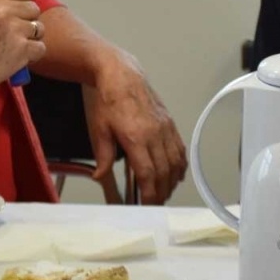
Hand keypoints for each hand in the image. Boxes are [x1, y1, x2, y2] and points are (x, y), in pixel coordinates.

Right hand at [0, 0, 44, 93]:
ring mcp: (15, 29)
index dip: (22, 3)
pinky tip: (19, 57)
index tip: (16, 13)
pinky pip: (41, 47)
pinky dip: (33, 54)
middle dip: (27, 21)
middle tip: (15, 33)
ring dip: (31, 38)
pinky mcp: (22, 49)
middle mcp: (5, 10)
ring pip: (39, 28)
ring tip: (16, 46)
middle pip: (34, 9)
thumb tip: (19, 6)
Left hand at [84, 54, 186, 203]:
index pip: (148, 173)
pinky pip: (180, 149)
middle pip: (164, 172)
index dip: (150, 192)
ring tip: (164, 192)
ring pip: (175, 162)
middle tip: (155, 204)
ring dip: (172, 181)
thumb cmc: (109, 101)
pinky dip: (180, 165)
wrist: (122, 75)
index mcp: (136, 137)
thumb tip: (100, 176)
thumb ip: (103, 155)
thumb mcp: (99, 129)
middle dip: (161, 192)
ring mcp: (165, 128)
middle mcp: (154, 134)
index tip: (147, 204)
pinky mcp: (170, 123)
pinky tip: (175, 174)